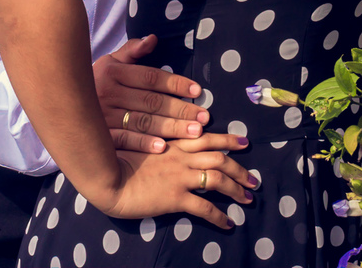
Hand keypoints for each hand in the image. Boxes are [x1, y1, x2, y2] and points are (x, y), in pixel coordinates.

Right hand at [93, 34, 209, 153]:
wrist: (61, 105)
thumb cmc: (95, 82)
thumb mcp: (109, 62)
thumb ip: (131, 51)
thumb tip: (153, 39)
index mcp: (113, 72)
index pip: (151, 77)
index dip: (176, 84)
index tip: (198, 91)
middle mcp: (108, 93)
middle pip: (151, 102)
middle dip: (180, 110)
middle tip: (204, 117)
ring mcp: (103, 115)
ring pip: (143, 122)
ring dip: (170, 128)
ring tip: (195, 133)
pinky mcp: (100, 136)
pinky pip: (125, 140)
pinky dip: (144, 144)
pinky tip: (163, 147)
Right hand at [102, 134, 257, 228]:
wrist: (108, 179)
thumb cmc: (117, 160)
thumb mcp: (141, 144)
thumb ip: (159, 143)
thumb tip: (170, 145)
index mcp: (173, 143)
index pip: (207, 138)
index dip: (228, 140)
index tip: (243, 142)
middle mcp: (180, 157)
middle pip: (219, 158)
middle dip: (239, 168)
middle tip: (253, 178)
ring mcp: (179, 177)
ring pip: (217, 179)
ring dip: (236, 188)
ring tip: (247, 197)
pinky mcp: (175, 198)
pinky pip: (204, 207)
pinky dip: (219, 216)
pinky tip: (227, 223)